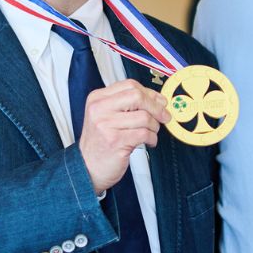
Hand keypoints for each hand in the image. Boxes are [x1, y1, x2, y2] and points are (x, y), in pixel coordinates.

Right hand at [77, 79, 166, 193]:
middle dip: (156, 107)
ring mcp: (106, 125)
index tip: (159, 102)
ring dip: (155, 127)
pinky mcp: (115, 141)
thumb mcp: (108, 116)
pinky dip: (152, 138)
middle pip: (137, 96)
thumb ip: (128, 104)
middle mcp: (99, 109)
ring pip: (144, 117)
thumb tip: (158, 99)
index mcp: (98, 98)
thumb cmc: (102, 141)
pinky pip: (144, 133)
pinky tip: (148, 142)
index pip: (130, 85)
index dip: (150, 93)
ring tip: (150, 133)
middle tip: (164, 116)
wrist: (88, 166)